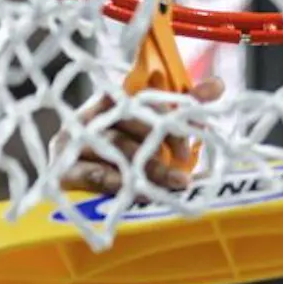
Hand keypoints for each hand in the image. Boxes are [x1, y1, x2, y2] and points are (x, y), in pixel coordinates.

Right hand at [55, 76, 224, 194]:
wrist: (76, 199)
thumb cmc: (122, 161)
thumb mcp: (155, 135)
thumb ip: (183, 111)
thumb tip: (218, 85)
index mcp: (109, 102)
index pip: (141, 95)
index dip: (170, 108)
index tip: (198, 126)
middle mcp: (89, 117)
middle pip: (129, 119)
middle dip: (163, 139)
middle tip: (188, 158)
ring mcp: (72, 143)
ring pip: (118, 148)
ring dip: (151, 167)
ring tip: (178, 182)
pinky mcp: (64, 171)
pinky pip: (97, 175)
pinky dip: (124, 185)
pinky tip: (147, 196)